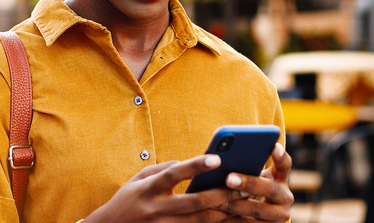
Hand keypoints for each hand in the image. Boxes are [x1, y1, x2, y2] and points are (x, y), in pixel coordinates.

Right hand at [83, 154, 247, 222]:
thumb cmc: (129, 197)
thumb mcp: (140, 177)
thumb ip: (164, 169)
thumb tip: (190, 164)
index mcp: (149, 189)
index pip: (175, 174)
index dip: (196, 166)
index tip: (217, 158)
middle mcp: (157, 209)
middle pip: (194, 202)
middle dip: (221, 194)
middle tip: (243, 184)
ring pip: (200, 221)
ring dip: (225, 212)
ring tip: (244, 201)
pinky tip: (231, 218)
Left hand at [217, 143, 293, 221]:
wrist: (252, 212)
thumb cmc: (246, 185)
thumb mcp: (252, 174)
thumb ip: (247, 165)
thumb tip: (222, 155)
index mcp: (281, 178)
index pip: (285, 165)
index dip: (280, 156)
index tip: (274, 145)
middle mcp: (285, 197)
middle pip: (270, 188)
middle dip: (248, 183)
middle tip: (228, 178)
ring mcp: (278, 215)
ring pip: (257, 209)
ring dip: (235, 204)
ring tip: (216, 198)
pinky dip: (230, 219)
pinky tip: (216, 213)